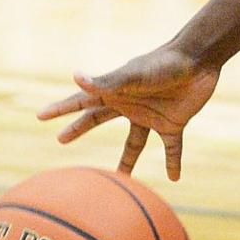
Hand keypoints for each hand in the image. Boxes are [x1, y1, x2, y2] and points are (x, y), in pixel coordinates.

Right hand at [37, 47, 220, 179]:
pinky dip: (173, 162)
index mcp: (116, 92)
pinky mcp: (173, 123)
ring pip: (135, 144)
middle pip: (99, 120)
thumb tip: (75, 77)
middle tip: (61, 139)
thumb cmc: (163, 64)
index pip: (82, 102)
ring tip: (119, 178)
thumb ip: (107, 82)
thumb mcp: (133, 75)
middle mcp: (130, 105)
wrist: (198, 61)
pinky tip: (174, 178)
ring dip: (127, 161)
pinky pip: (172, 148)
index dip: (61, 109)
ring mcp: (151, 116)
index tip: (40, 115)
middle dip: (79, 128)